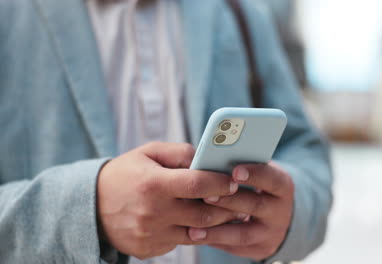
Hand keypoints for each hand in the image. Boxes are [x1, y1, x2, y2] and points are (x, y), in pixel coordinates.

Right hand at [97, 142, 241, 259]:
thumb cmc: (126, 173)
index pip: (196, 184)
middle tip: (240, 201)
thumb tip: (208, 160)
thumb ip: (180, 152)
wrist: (91, 205)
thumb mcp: (149, 153)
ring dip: (216, 224)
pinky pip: (181, 242)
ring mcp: (151, 234)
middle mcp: (153, 213)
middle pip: (203, 215)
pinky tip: (199, 222)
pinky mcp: (150, 249)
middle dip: (227, 208)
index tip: (233, 181)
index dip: (219, 183)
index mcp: (153, 184)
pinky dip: (193, 232)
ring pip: (196, 233)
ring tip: (230, 214)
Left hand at [188, 162, 294, 260]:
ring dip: (217, 230)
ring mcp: (271, 233)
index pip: (272, 179)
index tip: (235, 170)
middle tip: (206, 195)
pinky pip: (234, 247)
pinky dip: (214, 241)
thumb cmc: (258, 186)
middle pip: (255, 206)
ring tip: (194, 227)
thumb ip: (243, 168)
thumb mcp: (260, 174)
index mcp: (283, 187)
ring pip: (243, 233)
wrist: (276, 216)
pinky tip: (195, 236)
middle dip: (229, 200)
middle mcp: (280, 212)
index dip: (255, 174)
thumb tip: (213, 160)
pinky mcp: (259, 249)